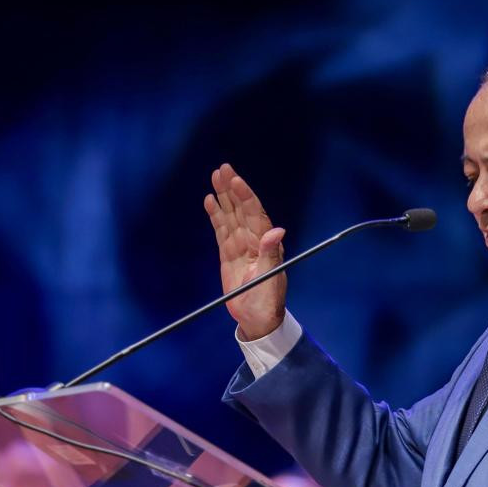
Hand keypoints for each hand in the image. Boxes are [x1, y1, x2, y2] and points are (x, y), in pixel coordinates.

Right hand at [203, 163, 287, 339]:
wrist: (257, 319)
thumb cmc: (267, 300)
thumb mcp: (270, 277)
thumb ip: (270, 254)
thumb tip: (277, 230)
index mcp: (265, 243)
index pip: (254, 213)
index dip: (245, 196)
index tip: (235, 180)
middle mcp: (253, 240)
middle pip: (241, 208)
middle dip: (232, 188)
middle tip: (223, 168)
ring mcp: (240, 246)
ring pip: (230, 215)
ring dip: (223, 196)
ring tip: (215, 176)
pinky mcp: (229, 254)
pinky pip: (221, 230)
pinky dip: (216, 215)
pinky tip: (210, 201)